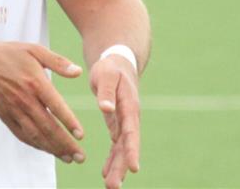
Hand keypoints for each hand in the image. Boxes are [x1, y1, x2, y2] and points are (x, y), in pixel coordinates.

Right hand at [0, 40, 84, 162]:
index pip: (56, 107)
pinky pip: (21, 134)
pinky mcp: (5, 115)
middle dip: (65, 144)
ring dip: (52, 149)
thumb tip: (79, 72)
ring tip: (68, 158)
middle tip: (80, 157)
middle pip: (47, 127)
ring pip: (35, 135)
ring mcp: (13, 109)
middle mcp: (24, 99)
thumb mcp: (34, 50)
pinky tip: (47, 149)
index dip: (69, 123)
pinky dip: (35, 144)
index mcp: (35, 82)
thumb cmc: (9, 53)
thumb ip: (58, 61)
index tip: (81, 136)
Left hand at [91, 55, 139, 188]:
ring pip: (122, 149)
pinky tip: (105, 173)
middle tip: (113, 186)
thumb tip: (106, 109)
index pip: (131, 131)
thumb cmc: (111, 67)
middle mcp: (130, 118)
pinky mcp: (118, 124)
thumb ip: (106, 91)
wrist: (118, 63)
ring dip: (117, 167)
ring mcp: (125, 122)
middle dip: (122, 167)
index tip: (133, 168)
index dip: (132, 150)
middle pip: (128, 146)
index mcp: (129, 107)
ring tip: (110, 186)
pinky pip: (117, 145)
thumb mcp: (106, 74)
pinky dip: (113, 158)